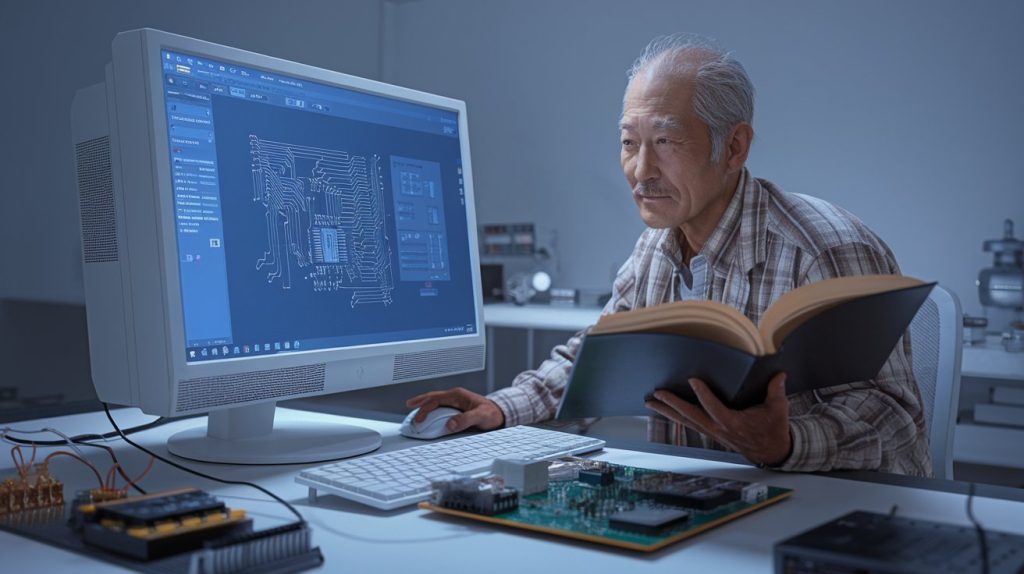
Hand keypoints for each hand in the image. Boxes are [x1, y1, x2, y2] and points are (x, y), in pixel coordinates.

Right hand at [405, 387, 504, 432]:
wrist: (500, 413)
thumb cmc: (492, 413)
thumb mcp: (481, 416)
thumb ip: (466, 420)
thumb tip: (450, 424)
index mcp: (458, 395)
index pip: (436, 399)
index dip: (424, 408)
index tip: (418, 419)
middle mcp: (454, 397)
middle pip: (432, 398)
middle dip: (419, 404)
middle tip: (409, 412)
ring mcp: (454, 402)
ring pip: (434, 402)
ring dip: (423, 407)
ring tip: (414, 415)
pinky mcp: (455, 408)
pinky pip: (439, 408)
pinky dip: (430, 411)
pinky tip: (426, 417)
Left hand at [644, 373, 790, 465]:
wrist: (772, 451)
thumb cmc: (773, 429)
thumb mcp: (778, 410)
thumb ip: (776, 391)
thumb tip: (779, 374)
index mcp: (733, 423)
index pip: (714, 407)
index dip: (703, 394)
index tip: (692, 380)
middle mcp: (718, 429)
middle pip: (691, 416)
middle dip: (672, 404)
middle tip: (657, 393)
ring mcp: (712, 432)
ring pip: (686, 421)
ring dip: (667, 411)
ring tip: (650, 402)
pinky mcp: (711, 432)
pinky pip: (690, 424)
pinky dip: (676, 416)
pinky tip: (664, 409)